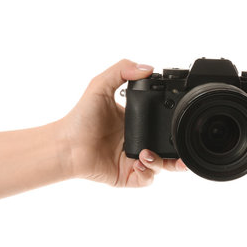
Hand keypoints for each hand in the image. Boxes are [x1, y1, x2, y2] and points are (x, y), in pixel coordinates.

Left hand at [61, 59, 186, 186]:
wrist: (67, 144)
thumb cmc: (80, 118)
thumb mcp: (100, 85)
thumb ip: (122, 70)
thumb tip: (148, 68)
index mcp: (136, 122)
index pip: (162, 123)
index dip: (172, 124)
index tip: (179, 119)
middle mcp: (137, 141)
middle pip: (167, 148)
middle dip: (177, 150)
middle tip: (179, 147)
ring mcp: (133, 160)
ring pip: (161, 166)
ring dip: (162, 162)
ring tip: (147, 155)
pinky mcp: (127, 176)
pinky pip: (147, 179)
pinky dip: (148, 172)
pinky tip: (139, 162)